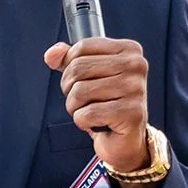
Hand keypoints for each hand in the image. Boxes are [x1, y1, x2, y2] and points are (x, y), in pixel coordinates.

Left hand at [44, 37, 149, 173]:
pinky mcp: (131, 114)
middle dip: (70, 88)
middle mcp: (136, 66)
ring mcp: (136, 89)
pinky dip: (83, 122)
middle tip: (84, 100)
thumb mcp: (87, 75)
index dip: (70, 66)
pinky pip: (86, 114)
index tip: (83, 80)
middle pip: (78, 68)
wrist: (124, 139)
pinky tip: (98, 123)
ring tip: (91, 111)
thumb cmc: (107, 104)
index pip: (82, 47)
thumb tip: (52, 55)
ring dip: (76, 107)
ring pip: (79, 92)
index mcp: (129, 50)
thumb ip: (68, 59)